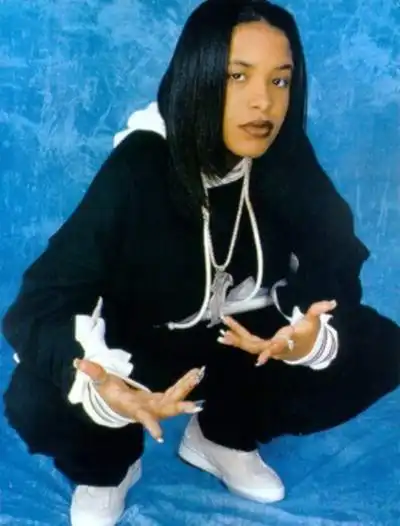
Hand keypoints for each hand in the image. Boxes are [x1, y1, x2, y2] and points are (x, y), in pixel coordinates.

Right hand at [74, 359, 204, 441]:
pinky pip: (176, 392)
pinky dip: (186, 384)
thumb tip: (78, 361)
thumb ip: (93, 373)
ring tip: (199, 375)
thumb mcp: (101, 383)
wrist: (117, 400)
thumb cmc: (109, 393)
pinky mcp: (162, 399)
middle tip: (195, 406)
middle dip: (180, 407)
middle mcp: (148, 409)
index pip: (142, 418)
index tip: (160, 436)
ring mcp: (157, 405)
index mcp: (133, 407)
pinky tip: (196, 374)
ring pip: (175, 400)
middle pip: (166, 410)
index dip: (151, 426)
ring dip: (187, 389)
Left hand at [218, 300, 336, 365]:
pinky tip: (225, 336)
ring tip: (222, 334)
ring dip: (235, 340)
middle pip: (256, 346)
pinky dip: (237, 340)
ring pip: (249, 346)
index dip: (269, 353)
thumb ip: (319, 310)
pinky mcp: (263, 346)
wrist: (307, 349)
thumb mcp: (314, 321)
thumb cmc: (309, 333)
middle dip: (241, 339)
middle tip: (226, 330)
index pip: (277, 346)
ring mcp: (267, 348)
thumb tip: (332, 302)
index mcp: (286, 341)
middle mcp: (274, 347)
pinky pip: (248, 344)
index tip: (260, 360)